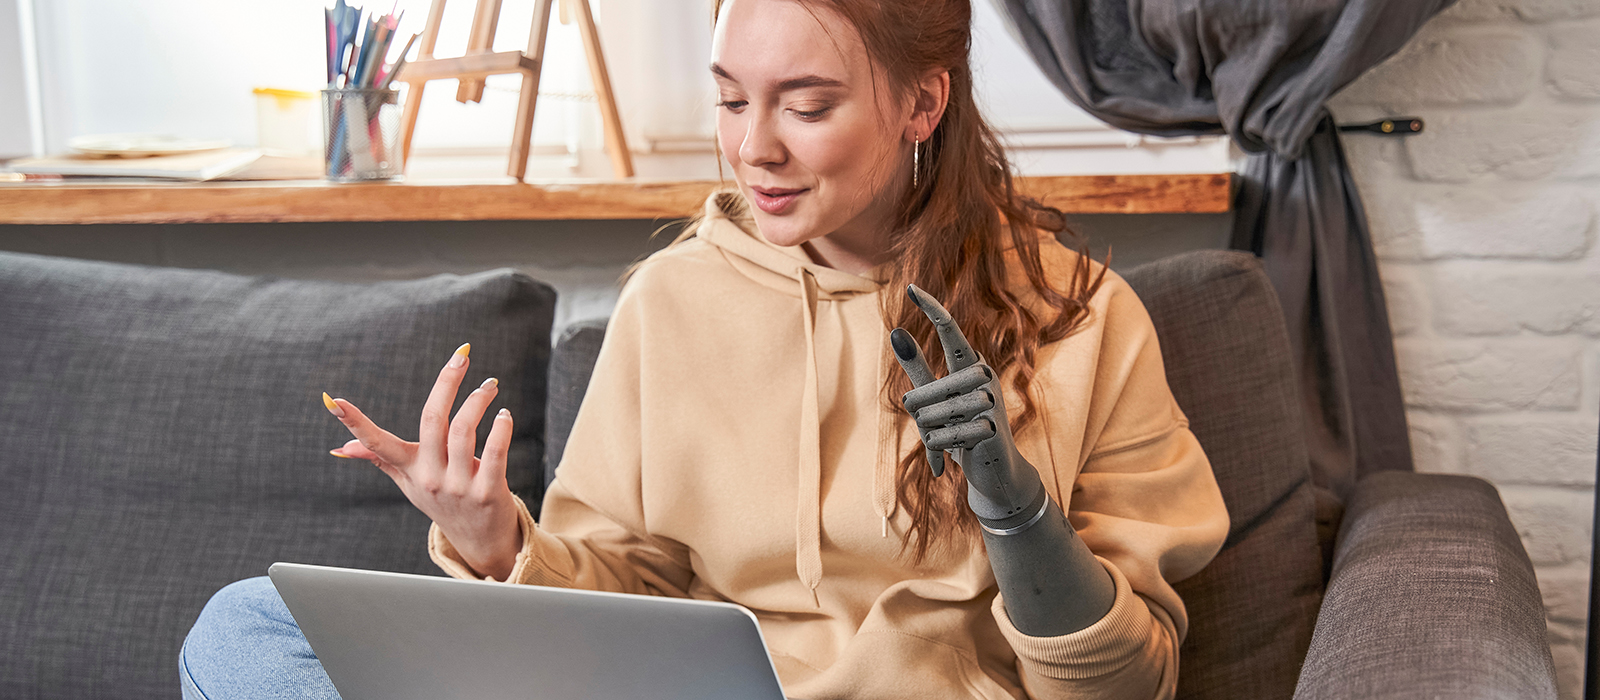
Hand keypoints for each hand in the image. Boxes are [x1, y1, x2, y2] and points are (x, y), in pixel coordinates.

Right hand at [322, 343, 522, 580]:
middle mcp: (430, 477)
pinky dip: (501, 428)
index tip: (333, 401)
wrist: (479, 541)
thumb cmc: (442, 502)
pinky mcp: (488, 493)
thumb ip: (380, 459)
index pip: (377, 443)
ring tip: (489, 386)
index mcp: (410, 469)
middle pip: (433, 419)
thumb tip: (342, 447)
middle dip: (446, 382)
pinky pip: (495, 453)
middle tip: (461, 357)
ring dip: (478, 400)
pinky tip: (503, 415)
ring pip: (464, 430)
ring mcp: (459, 487)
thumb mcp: (409, 482)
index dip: (355, 423)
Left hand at [890, 285, 1047, 529]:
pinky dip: (939, 447)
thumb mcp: (934, 397)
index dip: (931, 309)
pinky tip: (947, 456)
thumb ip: (917, 366)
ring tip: (940, 438)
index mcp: (969, 363)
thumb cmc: (960, 427)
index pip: (949, 330)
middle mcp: (984, 375)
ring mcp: (992, 400)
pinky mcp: (992, 427)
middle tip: (924, 422)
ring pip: (938, 411)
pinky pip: (948, 434)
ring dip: (930, 430)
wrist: (993, 469)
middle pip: (933, 385)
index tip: (911, 287)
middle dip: (920, 408)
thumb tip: (895, 331)